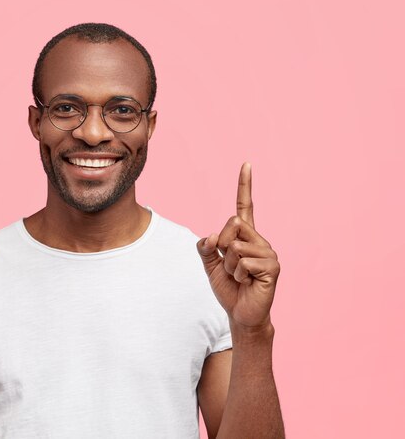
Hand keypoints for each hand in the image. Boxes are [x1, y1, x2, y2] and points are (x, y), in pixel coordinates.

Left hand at [196, 162, 279, 329]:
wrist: (241, 314)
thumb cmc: (229, 288)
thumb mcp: (210, 265)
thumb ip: (205, 247)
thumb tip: (211, 236)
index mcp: (245, 236)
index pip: (246, 206)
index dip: (245, 185)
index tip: (246, 164)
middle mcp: (259, 239)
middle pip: (232, 222)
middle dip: (221, 244)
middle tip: (229, 264)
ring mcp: (268, 252)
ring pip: (234, 245)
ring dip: (229, 265)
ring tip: (239, 277)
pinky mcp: (272, 266)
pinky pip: (243, 261)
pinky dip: (237, 273)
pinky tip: (247, 282)